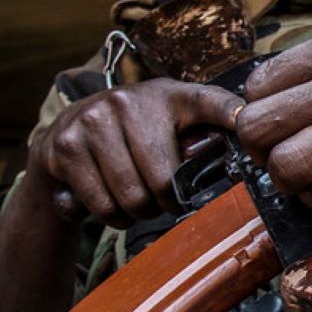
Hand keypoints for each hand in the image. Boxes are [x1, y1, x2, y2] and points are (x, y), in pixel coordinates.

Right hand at [26, 79, 243, 227]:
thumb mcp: (168, 126)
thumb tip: (243, 163)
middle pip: (163, 180)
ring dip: (137, 212)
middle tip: (159, 197)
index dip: (230, 113)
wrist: (64, 136)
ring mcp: (94, 120)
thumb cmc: (131, 137)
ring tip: (134, 196)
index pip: (208, 101)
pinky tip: (110, 198)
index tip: (246, 122)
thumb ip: (200, 140)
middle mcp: (129, 100)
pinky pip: (103, 205)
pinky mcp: (67, 146)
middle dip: (164, 201)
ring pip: (132, 198)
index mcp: (169, 95)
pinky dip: (111, 216)